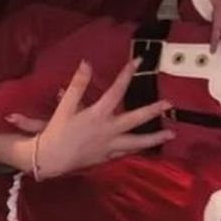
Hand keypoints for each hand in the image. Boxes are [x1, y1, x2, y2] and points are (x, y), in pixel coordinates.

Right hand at [5, 59, 173, 178]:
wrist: (50, 159)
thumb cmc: (57, 130)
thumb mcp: (65, 106)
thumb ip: (78, 84)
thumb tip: (86, 63)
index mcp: (98, 114)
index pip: (116, 91)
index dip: (127, 74)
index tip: (138, 62)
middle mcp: (108, 130)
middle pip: (135, 119)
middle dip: (153, 111)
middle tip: (169, 105)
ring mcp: (110, 145)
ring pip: (137, 142)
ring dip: (154, 138)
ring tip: (171, 134)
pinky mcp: (108, 157)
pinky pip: (127, 152)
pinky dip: (139, 148)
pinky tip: (148, 146)